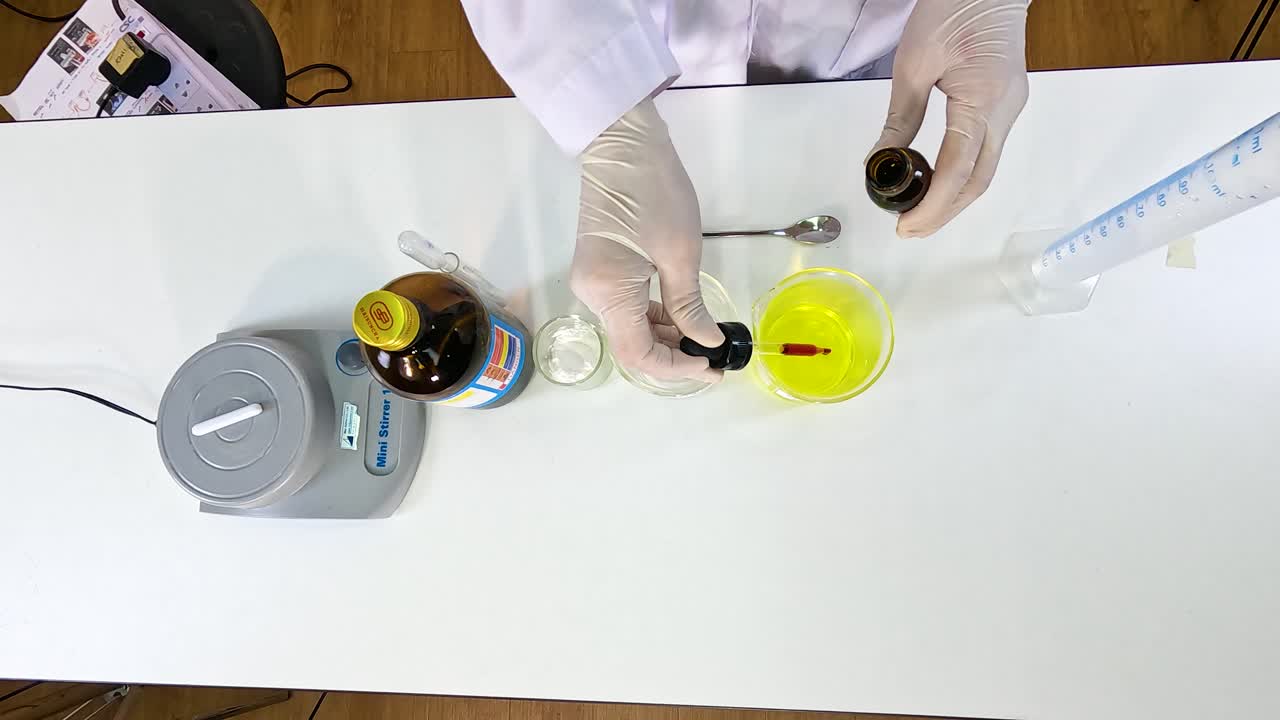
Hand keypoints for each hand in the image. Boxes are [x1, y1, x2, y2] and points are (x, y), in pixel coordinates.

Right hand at [571, 99, 724, 381]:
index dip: (676, 369)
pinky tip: (683, 315)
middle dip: (674, 356)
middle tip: (715, 356)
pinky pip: (626, 307)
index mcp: (608, 293)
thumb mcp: (680, 252)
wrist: (622, 146)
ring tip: (704, 336)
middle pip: (632, 345)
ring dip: (666, 337)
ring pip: (630, 328)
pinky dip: (654, 316)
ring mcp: (592, 283)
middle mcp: (592, 296)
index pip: (639, 355)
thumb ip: (689, 305)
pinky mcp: (599, 270)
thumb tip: (706, 342)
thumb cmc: (655, 192)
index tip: (711, 368)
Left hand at [871, 0, 1030, 237]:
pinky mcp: (1006, 104)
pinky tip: (936, 182)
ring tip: (918, 213)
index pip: (958, 170)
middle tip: (908, 230)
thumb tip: (879, 161)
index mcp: (984, 101)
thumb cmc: (952, 10)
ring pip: (985, 170)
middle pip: (978, 181)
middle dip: (943, 212)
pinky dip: (961, 174)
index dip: (932, 206)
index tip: (905, 227)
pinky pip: (985, 151)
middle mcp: (1005, 112)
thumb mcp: (914, 64)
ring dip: (953, 198)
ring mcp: (1010, 109)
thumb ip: (901, 118)